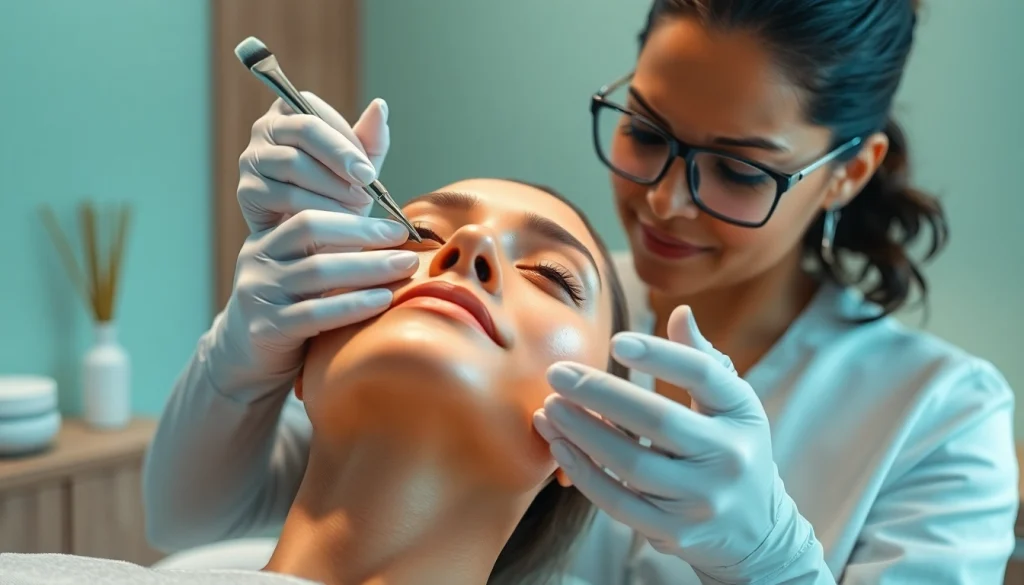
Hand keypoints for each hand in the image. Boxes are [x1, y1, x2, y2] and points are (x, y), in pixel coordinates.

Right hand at [208, 210, 418, 398]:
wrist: (246, 360)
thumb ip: (331, 253)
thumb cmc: (290, 310)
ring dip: (368, 268)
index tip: (398, 227)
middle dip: (365, 235)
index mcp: (268, 239)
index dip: (356, 218)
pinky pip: (313, 314)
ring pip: (317, 271)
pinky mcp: (266, 328)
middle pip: (311, 231)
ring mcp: (258, 293)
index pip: (310, 214)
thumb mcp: (302, 274)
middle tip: (405, 245)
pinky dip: (351, 305)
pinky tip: (382, 301)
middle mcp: (258, 260)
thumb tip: (396, 235)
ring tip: (404, 268)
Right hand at [237, 92, 389, 232]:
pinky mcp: (247, 190)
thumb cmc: (338, 196)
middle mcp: (265, 128)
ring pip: (294, 163)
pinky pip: (284, 195)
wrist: (316, 242)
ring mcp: (252, 159)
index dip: (345, 138)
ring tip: (357, 206)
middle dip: (341, 158)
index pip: (315, 110)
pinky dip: (316, 209)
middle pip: (305, 129)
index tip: (368, 168)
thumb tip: (379, 106)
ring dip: (332, 187)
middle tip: (367, 184)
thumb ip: (371, 140)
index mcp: (291, 112)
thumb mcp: (359, 169)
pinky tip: (336, 222)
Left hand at [534, 306, 809, 579]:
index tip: (616, 341)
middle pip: (657, 421)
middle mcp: (727, 458)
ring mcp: (700, 499)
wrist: (756, 531)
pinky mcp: (673, 532)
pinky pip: (617, 501)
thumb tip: (679, 313)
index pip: (702, 375)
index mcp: (742, 414)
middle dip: (600, 394)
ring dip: (581, 432)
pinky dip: (583, 472)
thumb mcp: (732, 404)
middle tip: (557, 373)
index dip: (659, 355)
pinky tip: (558, 445)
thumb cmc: (731, 448)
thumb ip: (703, 359)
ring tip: (550, 407)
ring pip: (630, 464)